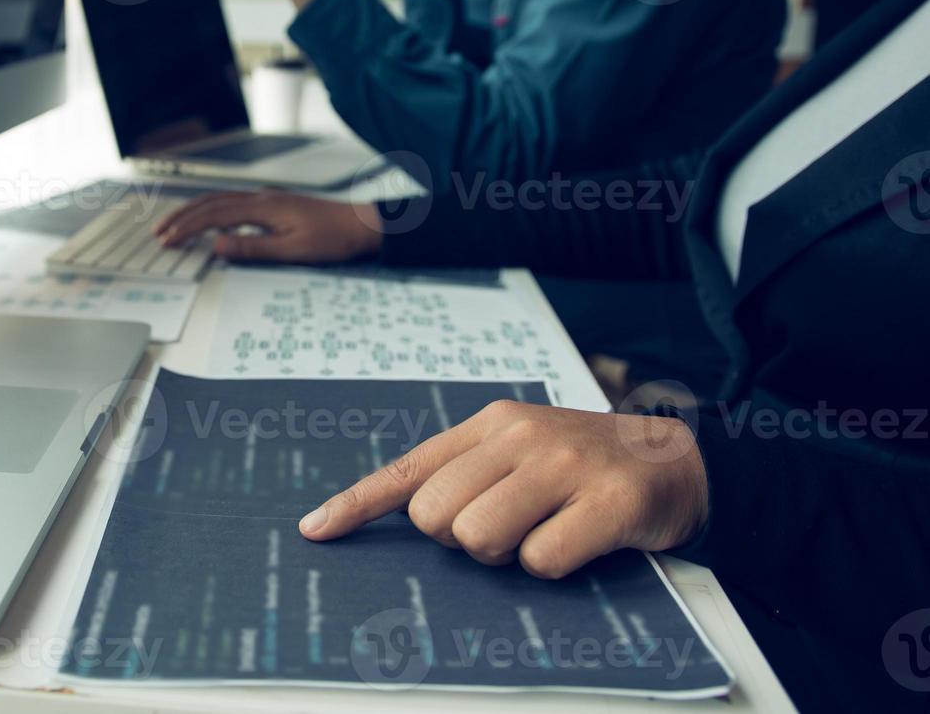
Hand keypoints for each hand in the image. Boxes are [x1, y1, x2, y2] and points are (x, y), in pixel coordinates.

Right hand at [155, 190, 383, 263]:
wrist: (360, 225)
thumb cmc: (332, 238)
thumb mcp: (292, 251)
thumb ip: (252, 247)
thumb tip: (217, 246)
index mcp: (262, 207)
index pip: (213, 215)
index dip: (187, 228)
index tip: (168, 240)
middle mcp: (261, 197)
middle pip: (211, 202)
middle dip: (182, 217)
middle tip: (160, 233)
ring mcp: (267, 198)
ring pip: (220, 199)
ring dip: (195, 212)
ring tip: (175, 225)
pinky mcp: (273, 203)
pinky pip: (233, 202)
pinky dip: (212, 210)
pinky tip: (209, 220)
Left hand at [298, 401, 708, 579]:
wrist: (680, 462)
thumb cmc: (583, 468)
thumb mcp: (520, 452)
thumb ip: (467, 475)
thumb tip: (412, 520)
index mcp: (490, 424)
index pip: (408, 469)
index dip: (356, 504)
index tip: (313, 531)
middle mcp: (520, 436)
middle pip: (436, 517)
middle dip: (462, 540)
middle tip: (509, 527)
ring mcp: (564, 465)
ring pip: (480, 539)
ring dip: (508, 555)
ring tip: (545, 531)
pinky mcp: (608, 501)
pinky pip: (541, 561)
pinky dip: (553, 568)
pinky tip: (581, 541)